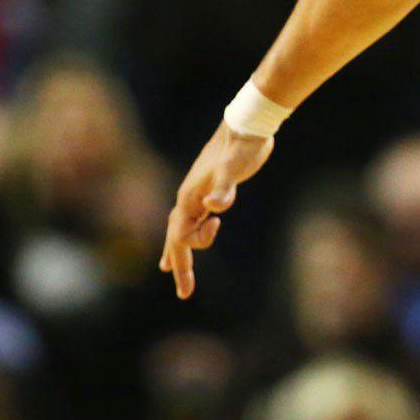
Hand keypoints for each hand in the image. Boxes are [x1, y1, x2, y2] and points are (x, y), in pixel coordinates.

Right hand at [159, 122, 272, 298]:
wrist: (248, 126)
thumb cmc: (241, 147)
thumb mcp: (235, 167)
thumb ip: (225, 188)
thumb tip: (215, 205)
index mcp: (190, 197)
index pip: (182, 236)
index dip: (190, 251)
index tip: (205, 250)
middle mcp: (189, 198)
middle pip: (176, 238)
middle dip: (180, 265)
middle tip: (184, 293)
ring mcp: (199, 194)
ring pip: (182, 228)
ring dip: (180, 250)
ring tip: (171, 269)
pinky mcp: (211, 189)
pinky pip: (194, 218)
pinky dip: (191, 232)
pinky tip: (197, 232)